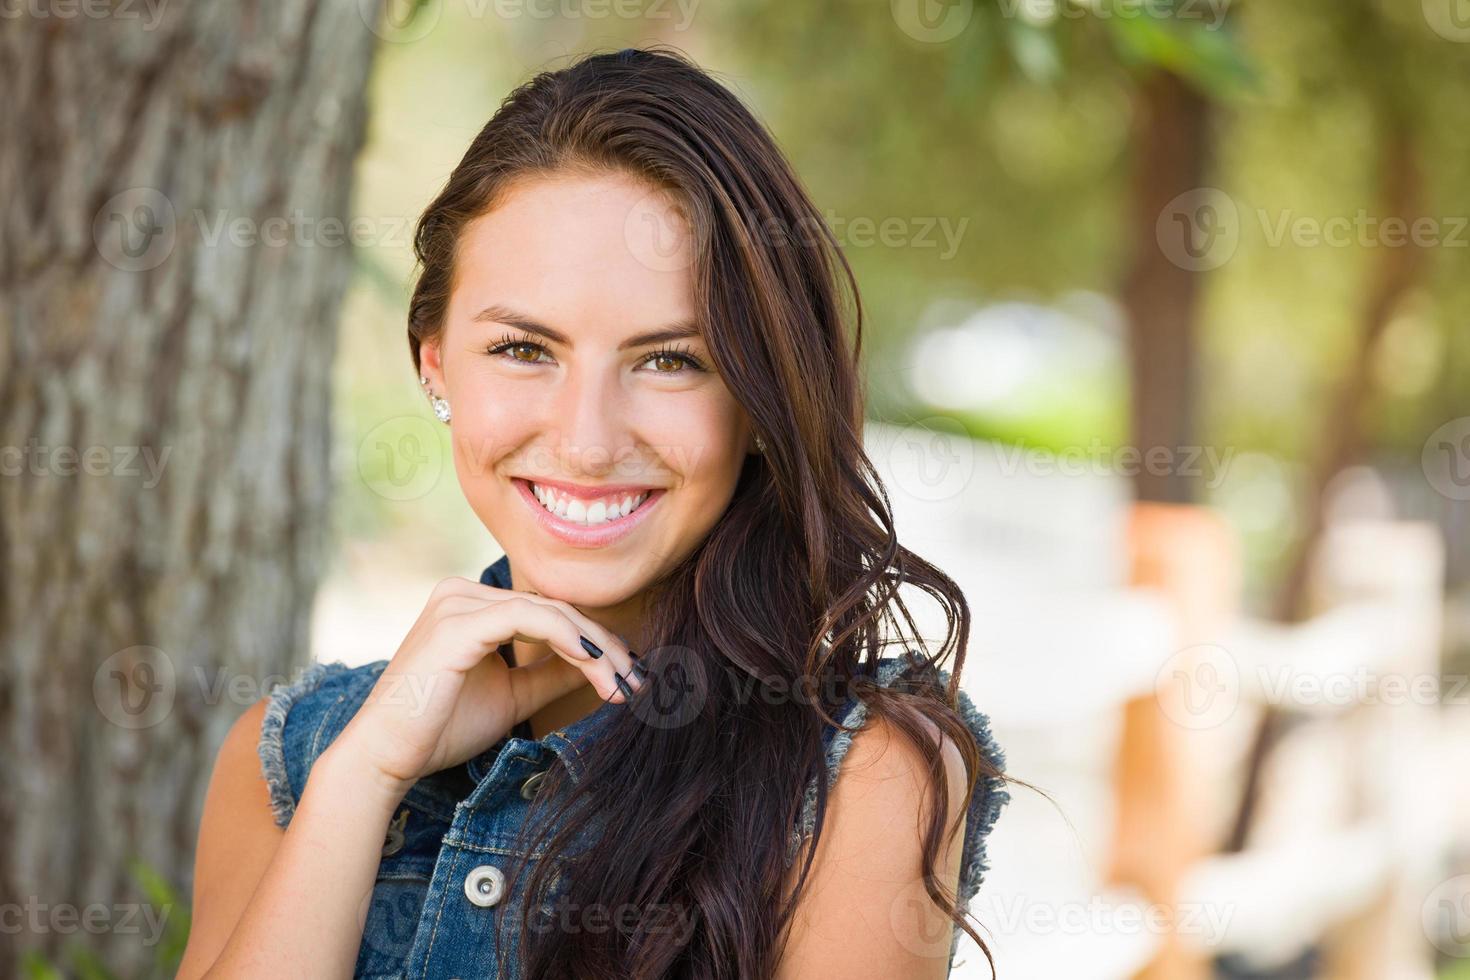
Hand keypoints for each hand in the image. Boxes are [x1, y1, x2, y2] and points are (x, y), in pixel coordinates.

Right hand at [334, 576, 643, 793]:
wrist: (386, 757)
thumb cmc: (440, 727)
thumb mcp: (513, 695)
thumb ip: (552, 673)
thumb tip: (601, 664)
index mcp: (471, 604)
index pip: (551, 612)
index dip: (597, 641)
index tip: (632, 676)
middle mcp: (461, 591)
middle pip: (557, 608)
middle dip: (605, 646)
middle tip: (639, 680)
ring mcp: (457, 602)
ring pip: (551, 612)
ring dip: (596, 648)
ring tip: (623, 683)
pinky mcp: (457, 622)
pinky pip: (529, 618)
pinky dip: (569, 639)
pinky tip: (597, 666)